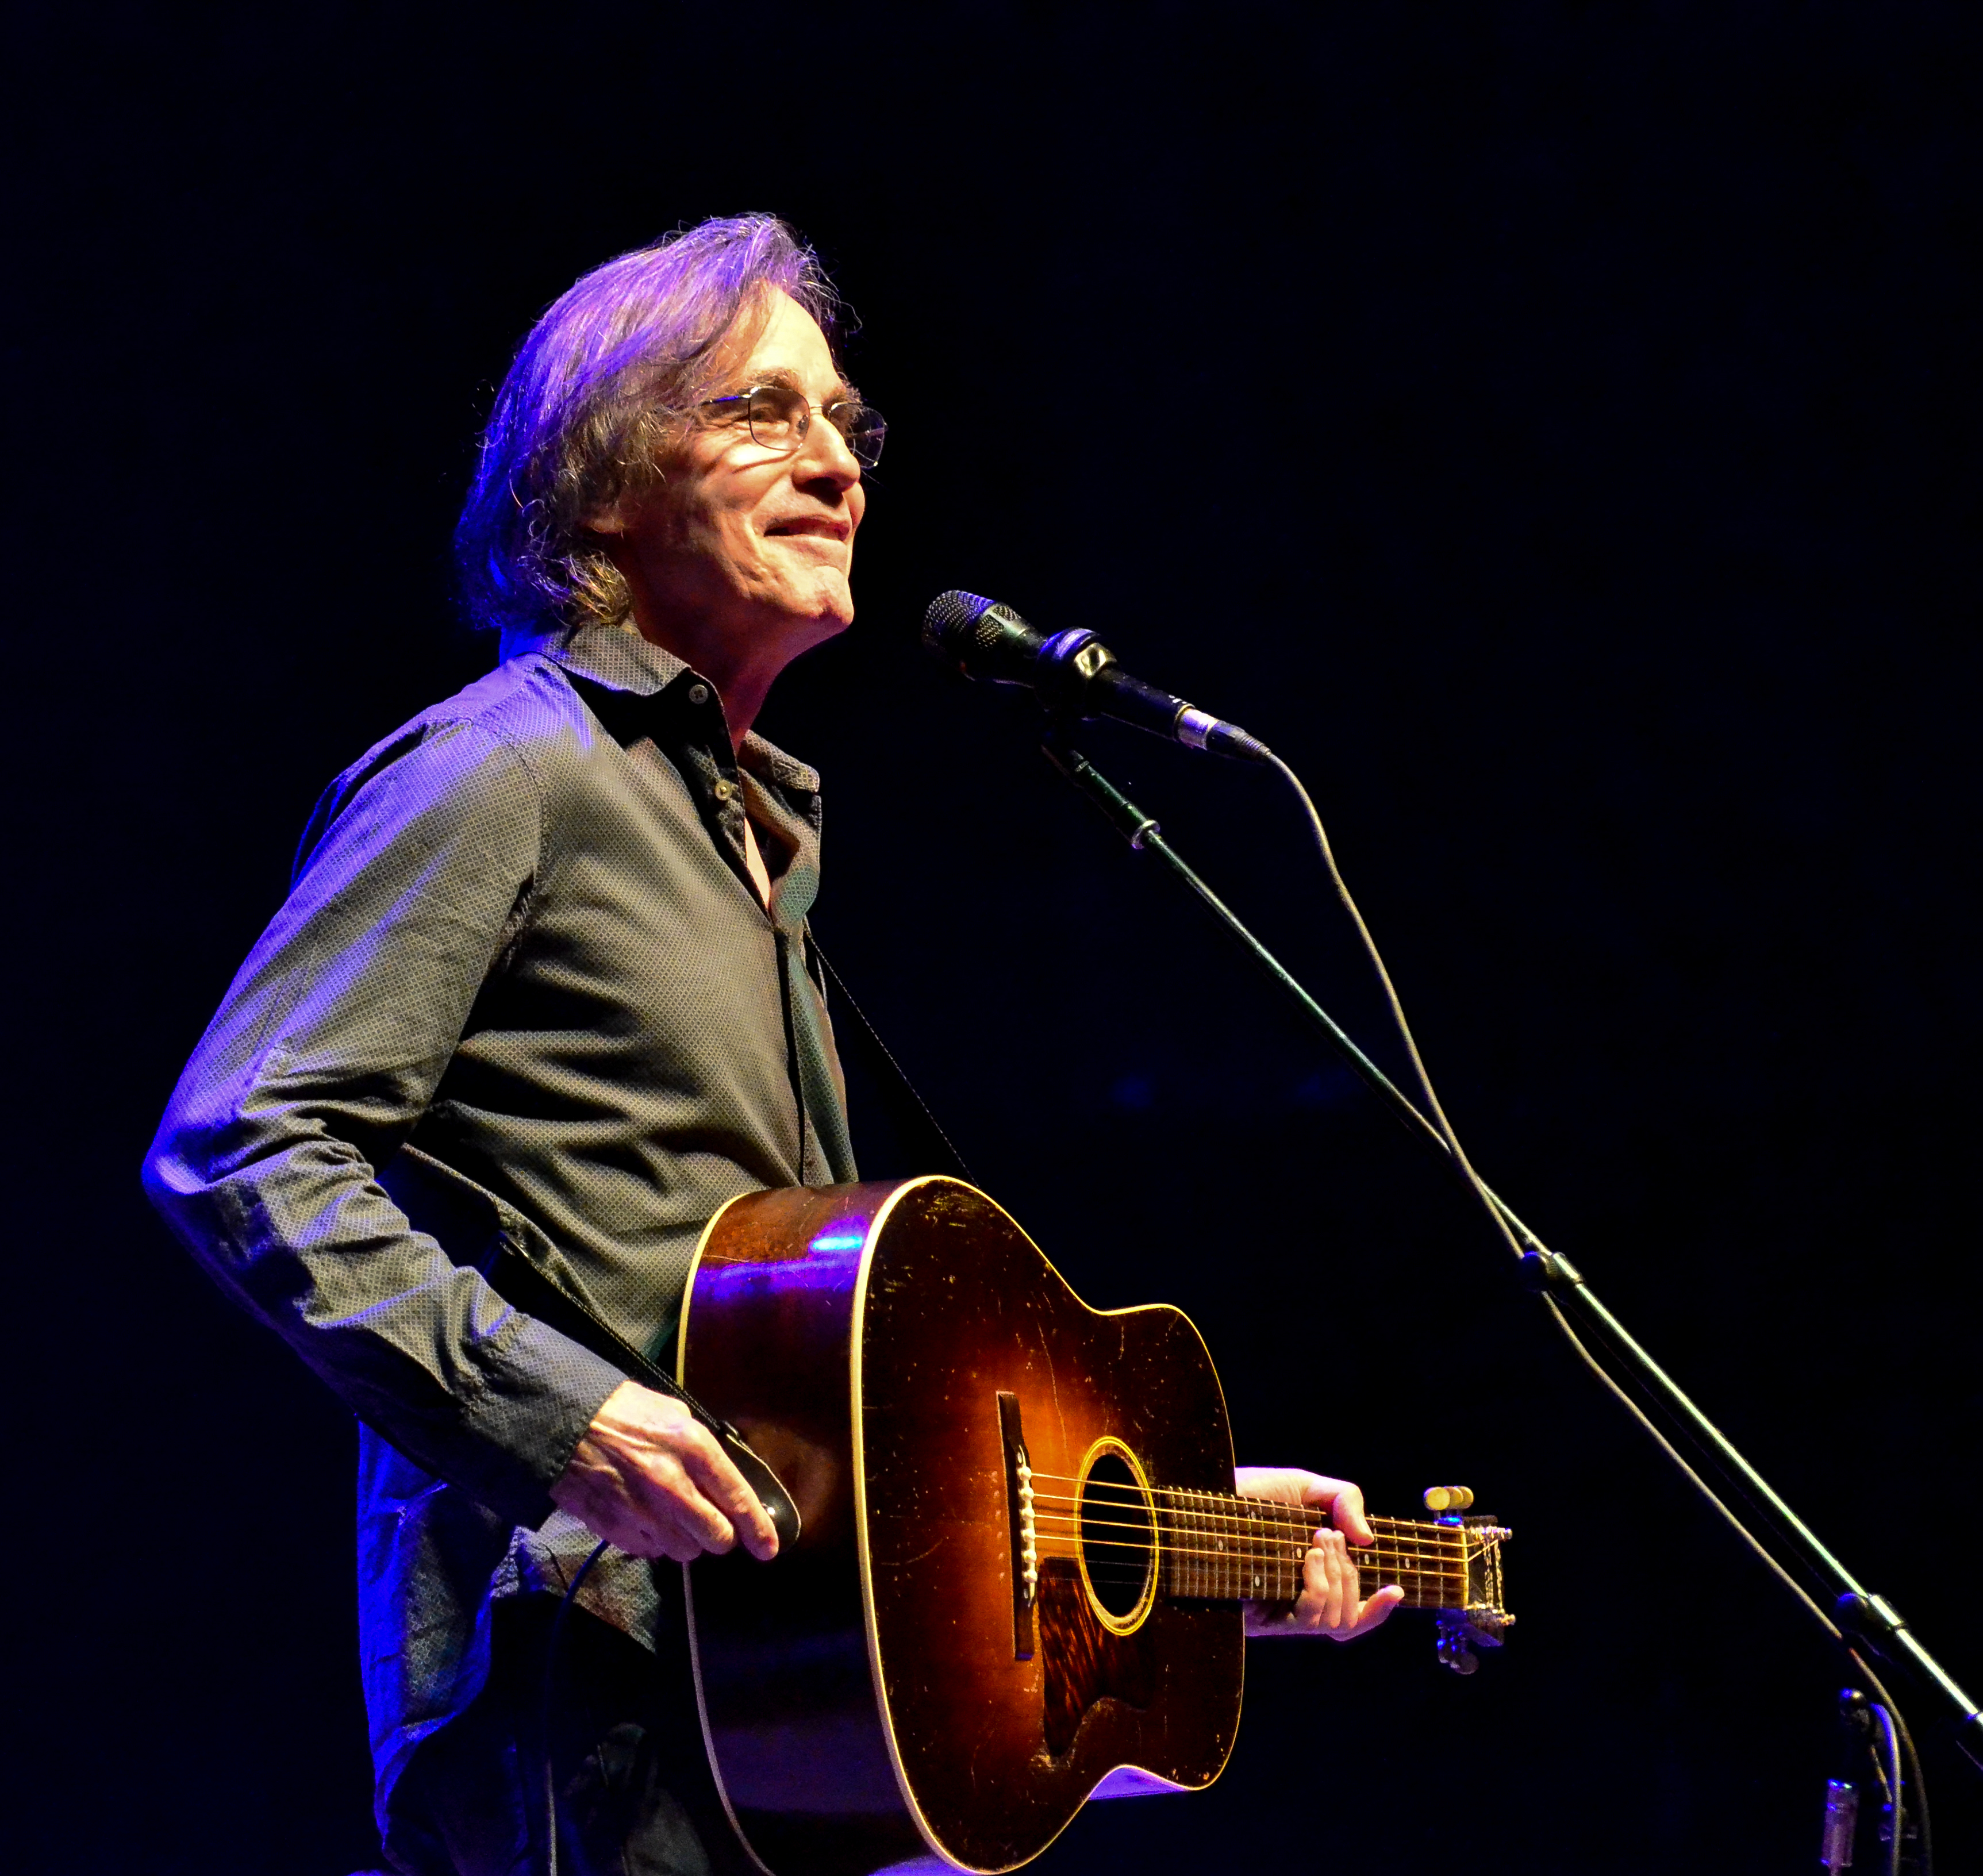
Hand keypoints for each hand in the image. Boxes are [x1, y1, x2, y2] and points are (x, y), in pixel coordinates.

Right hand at [551, 1380, 778, 1563]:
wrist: (563, 1423)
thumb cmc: (622, 1411)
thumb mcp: (673, 1414)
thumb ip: (702, 1449)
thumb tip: (723, 1479)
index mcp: (693, 1448)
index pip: (737, 1499)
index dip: (758, 1528)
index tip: (768, 1548)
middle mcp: (673, 1486)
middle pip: (717, 1538)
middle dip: (721, 1535)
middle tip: (713, 1523)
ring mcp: (643, 1512)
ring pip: (685, 1551)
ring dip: (687, 1539)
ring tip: (672, 1514)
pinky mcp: (616, 1529)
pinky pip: (651, 1551)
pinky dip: (655, 1541)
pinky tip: (645, 1517)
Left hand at [1234, 1466, 1403, 1640]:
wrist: (1205, 1492)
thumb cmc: (1249, 1491)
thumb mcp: (1303, 1485)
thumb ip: (1343, 1501)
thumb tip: (1368, 1540)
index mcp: (1306, 1579)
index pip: (1347, 1616)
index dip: (1376, 1612)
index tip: (1397, 1589)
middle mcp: (1291, 1602)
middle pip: (1345, 1618)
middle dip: (1352, 1576)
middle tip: (1332, 1537)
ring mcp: (1274, 1611)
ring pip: (1330, 1622)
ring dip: (1338, 1579)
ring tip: (1319, 1540)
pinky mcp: (1257, 1616)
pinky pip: (1305, 1620)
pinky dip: (1318, 1586)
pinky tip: (1309, 1556)